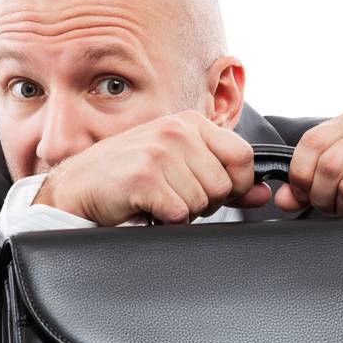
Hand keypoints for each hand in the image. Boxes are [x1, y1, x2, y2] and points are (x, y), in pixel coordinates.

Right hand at [34, 111, 272, 226]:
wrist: (78, 186)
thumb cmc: (130, 178)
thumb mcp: (181, 170)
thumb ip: (226, 180)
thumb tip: (264, 194)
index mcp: (191, 122)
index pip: (243, 157)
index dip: (234, 185)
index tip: (209, 191)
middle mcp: (177, 130)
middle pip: (224, 185)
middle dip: (203, 202)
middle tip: (172, 195)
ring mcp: (160, 151)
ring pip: (202, 202)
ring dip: (181, 212)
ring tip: (157, 199)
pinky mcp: (145, 177)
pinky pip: (179, 213)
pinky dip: (165, 220)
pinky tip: (147, 208)